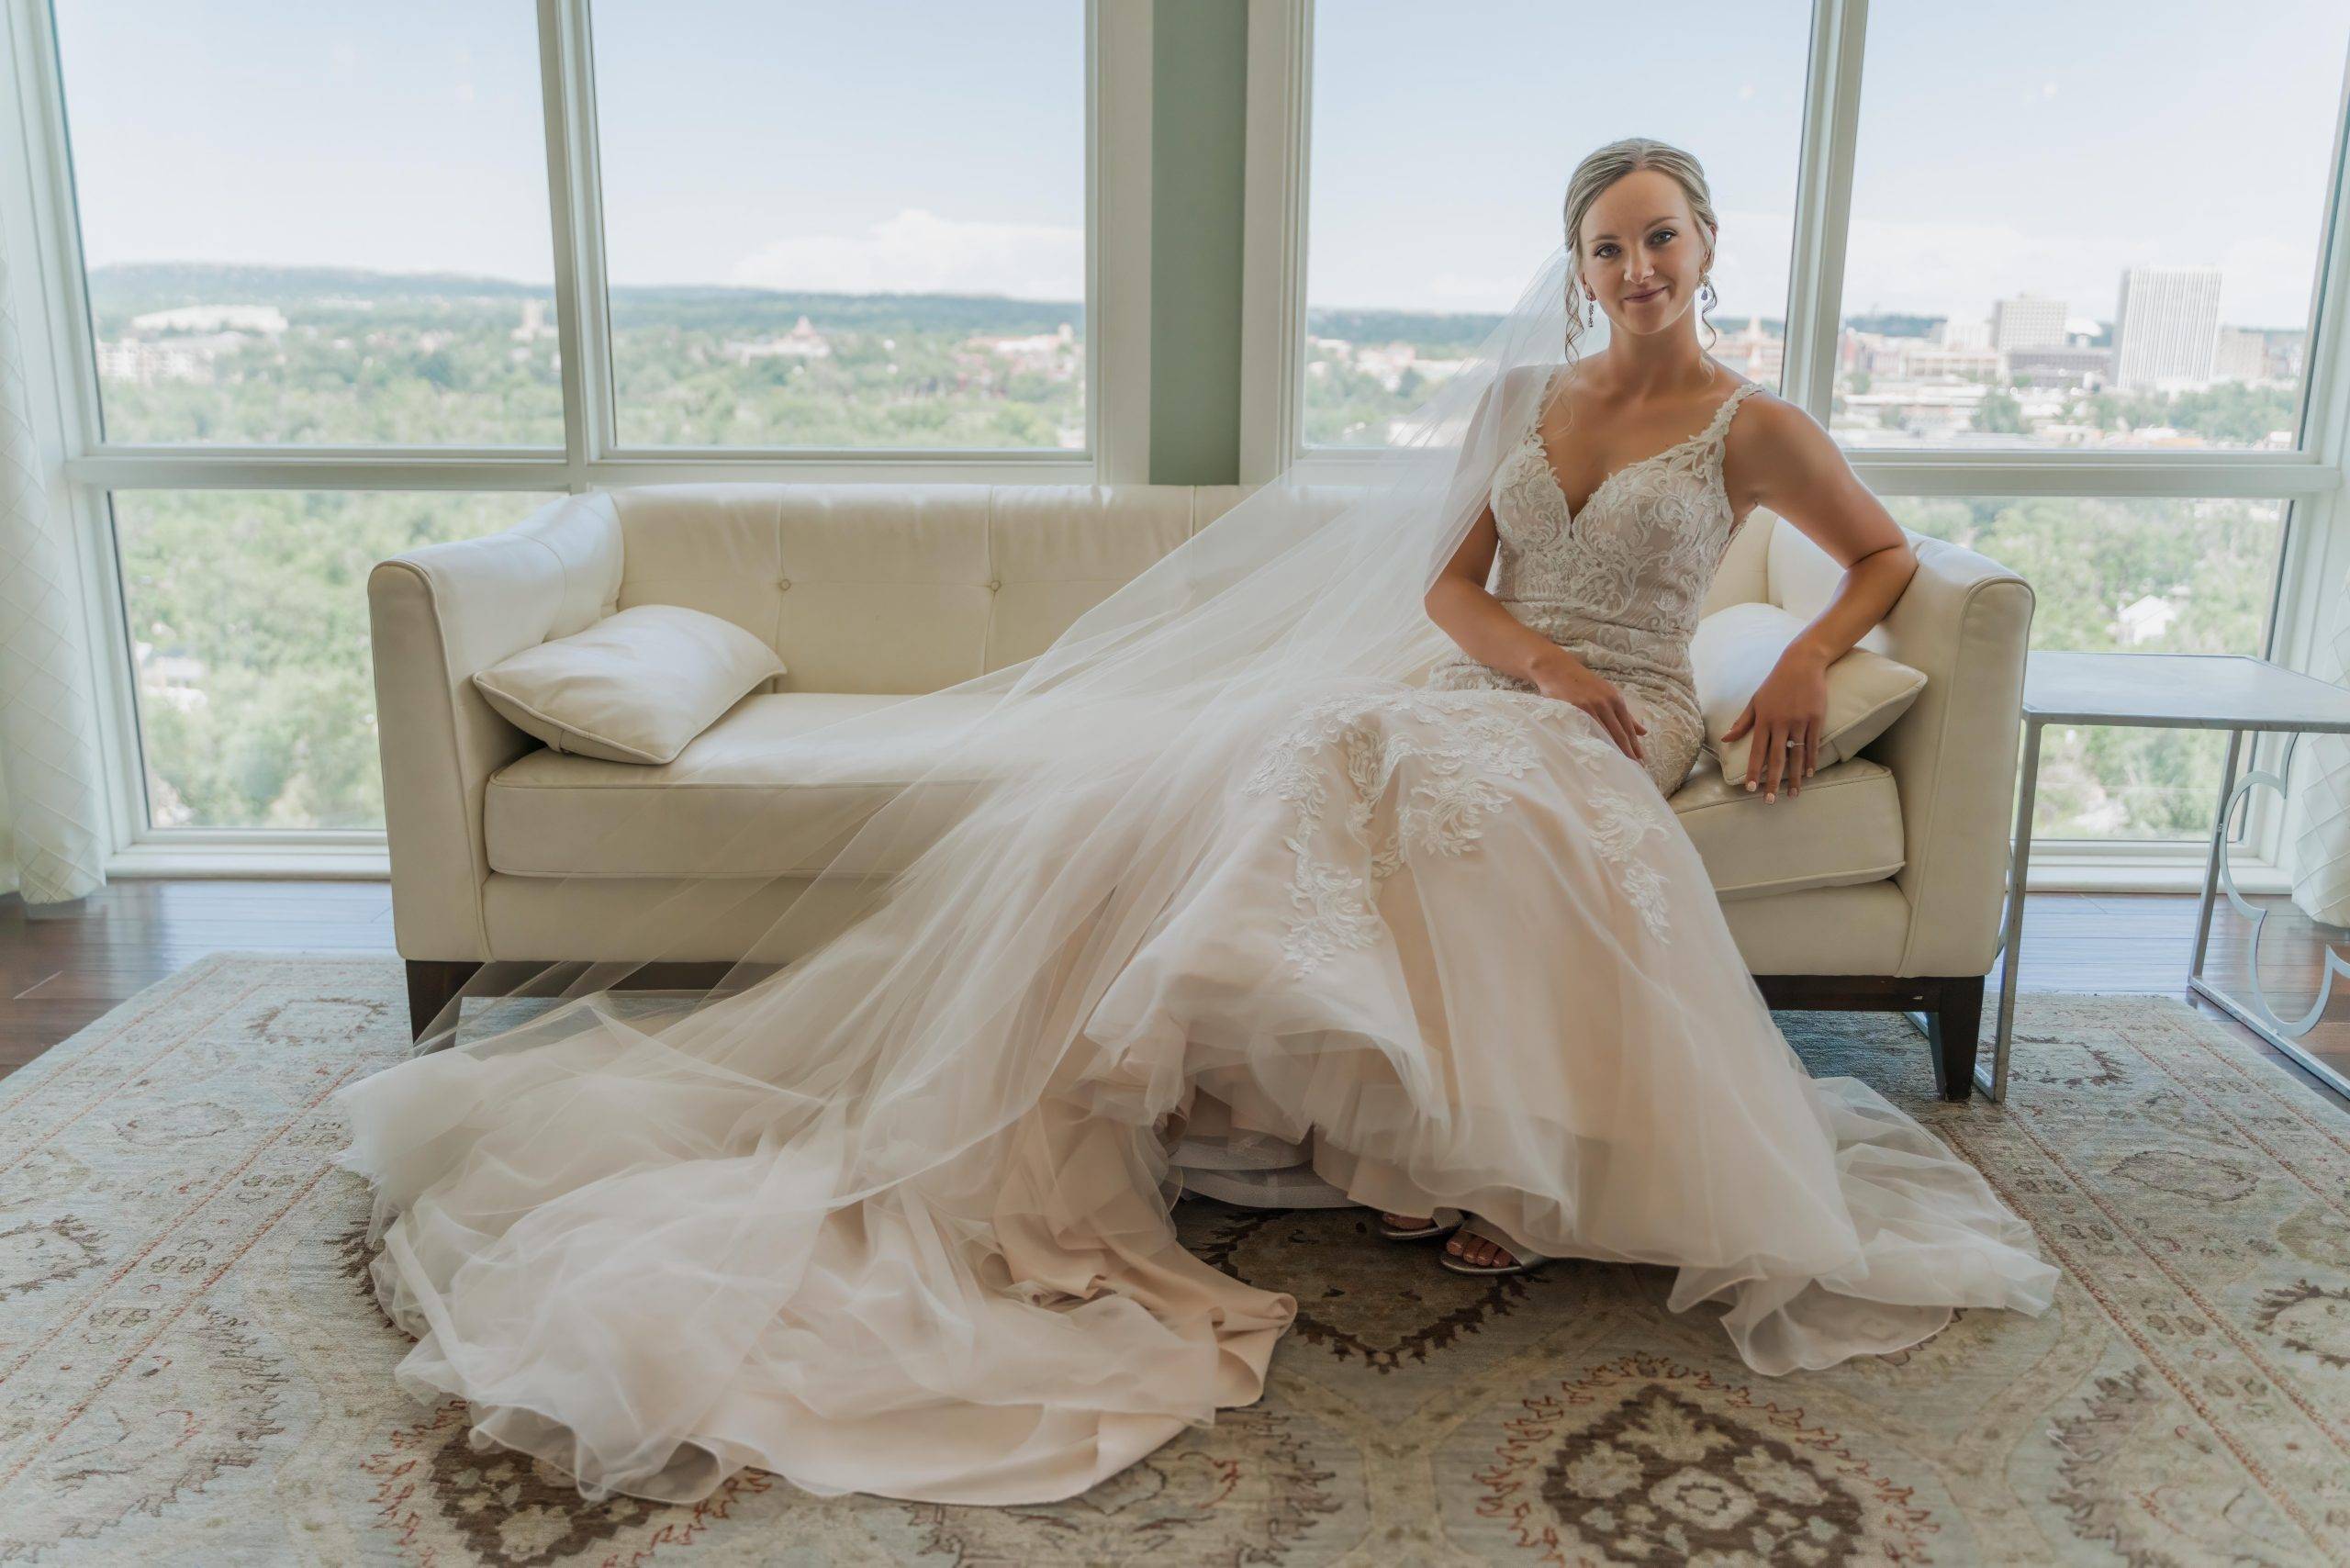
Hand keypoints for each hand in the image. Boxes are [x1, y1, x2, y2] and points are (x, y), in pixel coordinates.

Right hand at [1528, 647, 1644, 762]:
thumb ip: (1624, 714)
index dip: (1634, 745)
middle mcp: (1605, 702)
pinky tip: (1595, 755)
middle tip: (1634, 768)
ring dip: (1611, 750)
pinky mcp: (1574, 708)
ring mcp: (1590, 705)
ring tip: (1618, 766)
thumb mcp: (1607, 694)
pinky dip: (1592, 742)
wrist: (1556, 669)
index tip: (1641, 760)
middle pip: (1619, 732)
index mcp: (1615, 698)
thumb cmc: (1582, 683)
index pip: (1628, 727)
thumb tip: (1643, 732)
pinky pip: (1585, 729)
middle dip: (1627, 751)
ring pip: (1603, 733)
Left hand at [1721, 648, 1829, 801]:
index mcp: (1763, 720)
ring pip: (1796, 754)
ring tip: (1792, 794)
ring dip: (1794, 777)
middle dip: (1772, 781)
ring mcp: (1800, 721)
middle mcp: (1781, 723)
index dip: (1752, 771)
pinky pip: (1813, 744)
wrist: (1802, 664)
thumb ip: (1742, 722)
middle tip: (1770, 800)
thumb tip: (1725, 739)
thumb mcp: (1755, 700)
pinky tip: (1808, 775)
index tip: (1749, 789)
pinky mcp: (1816, 718)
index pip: (1756, 751)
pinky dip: (1811, 761)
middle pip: (1776, 758)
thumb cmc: (1775, 683)